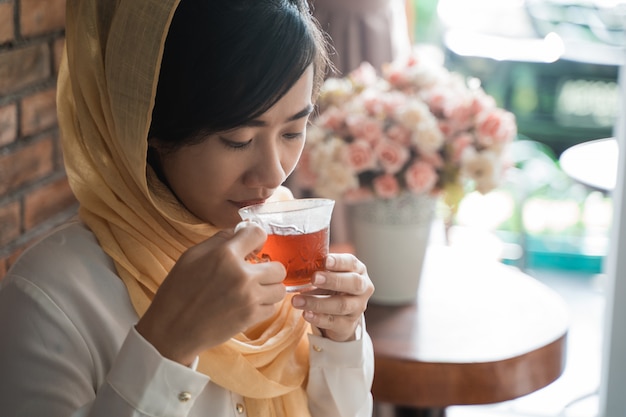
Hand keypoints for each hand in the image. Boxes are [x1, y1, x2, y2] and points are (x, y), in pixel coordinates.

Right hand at [135, 222, 285, 365]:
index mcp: (225, 255)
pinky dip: (264, 305)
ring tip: (253, 290)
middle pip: (278, 266)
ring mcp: (249, 298)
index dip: (256, 239)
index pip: (258, 233)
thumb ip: (219, 240)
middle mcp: (242, 275)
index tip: (252, 247)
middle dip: (268, 268)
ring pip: (280, 288)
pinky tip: (248, 304)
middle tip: (255, 273)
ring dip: (269, 288)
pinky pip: (272, 307)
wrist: (173, 329)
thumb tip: (239, 231)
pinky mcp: (251, 317)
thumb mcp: (191, 256)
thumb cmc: (178, 291)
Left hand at [291, 254, 373, 341]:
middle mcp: (363, 288)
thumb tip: (297, 265)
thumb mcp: (329, 275)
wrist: (340, 315)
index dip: (339, 262)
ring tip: (297, 300)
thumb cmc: (332, 287)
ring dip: (318, 302)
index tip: (325, 261)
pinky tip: (306, 314)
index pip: (352, 263)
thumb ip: (319, 269)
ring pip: (341, 305)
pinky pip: (334, 322)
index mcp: (358, 270)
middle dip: (333, 280)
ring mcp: (357, 308)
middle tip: (314, 278)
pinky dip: (319, 318)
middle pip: (353, 283)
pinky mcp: (348, 325)